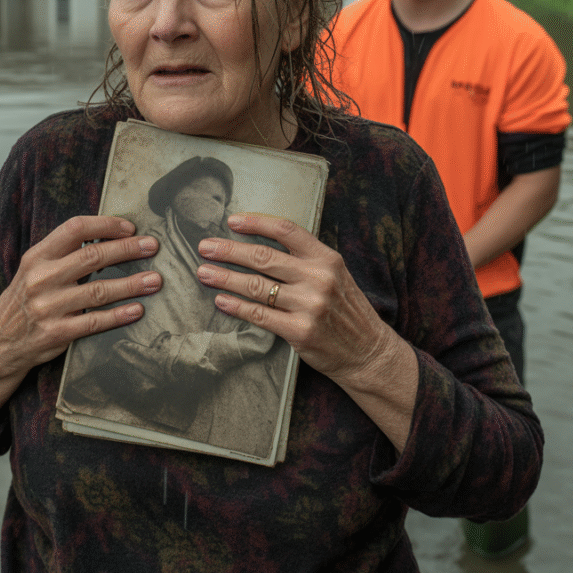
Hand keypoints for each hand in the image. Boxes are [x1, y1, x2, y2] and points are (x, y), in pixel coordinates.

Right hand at [0, 216, 160, 441]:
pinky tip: (137, 310)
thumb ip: (65, 252)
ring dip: (131, 284)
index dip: (105, 225)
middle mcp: (41, 278)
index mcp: (37, 256)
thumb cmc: (26, 298)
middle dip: (128, 250)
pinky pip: (94, 322)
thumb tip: (110, 235)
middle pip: (92, 257)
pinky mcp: (56, 333)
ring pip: (98, 291)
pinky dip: (118, 315)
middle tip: (153, 246)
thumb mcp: (35, 268)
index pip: (75, 229)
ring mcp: (48, 307)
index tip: (130, 227)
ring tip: (155, 280)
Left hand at [195, 213, 418, 452]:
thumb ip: (305, 258)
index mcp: (326, 258)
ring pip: (256, 286)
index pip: (285, 230)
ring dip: (225, 278)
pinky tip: (221, 301)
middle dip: (229, 251)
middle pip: (264, 257)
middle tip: (205, 247)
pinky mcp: (300, 331)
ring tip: (204, 272)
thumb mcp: (334, 274)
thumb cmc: (345, 309)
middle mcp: (318, 278)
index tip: (232, 221)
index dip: (255, 223)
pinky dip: (237, 307)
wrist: (368, 352)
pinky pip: (260, 315)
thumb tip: (260, 244)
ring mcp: (309, 305)